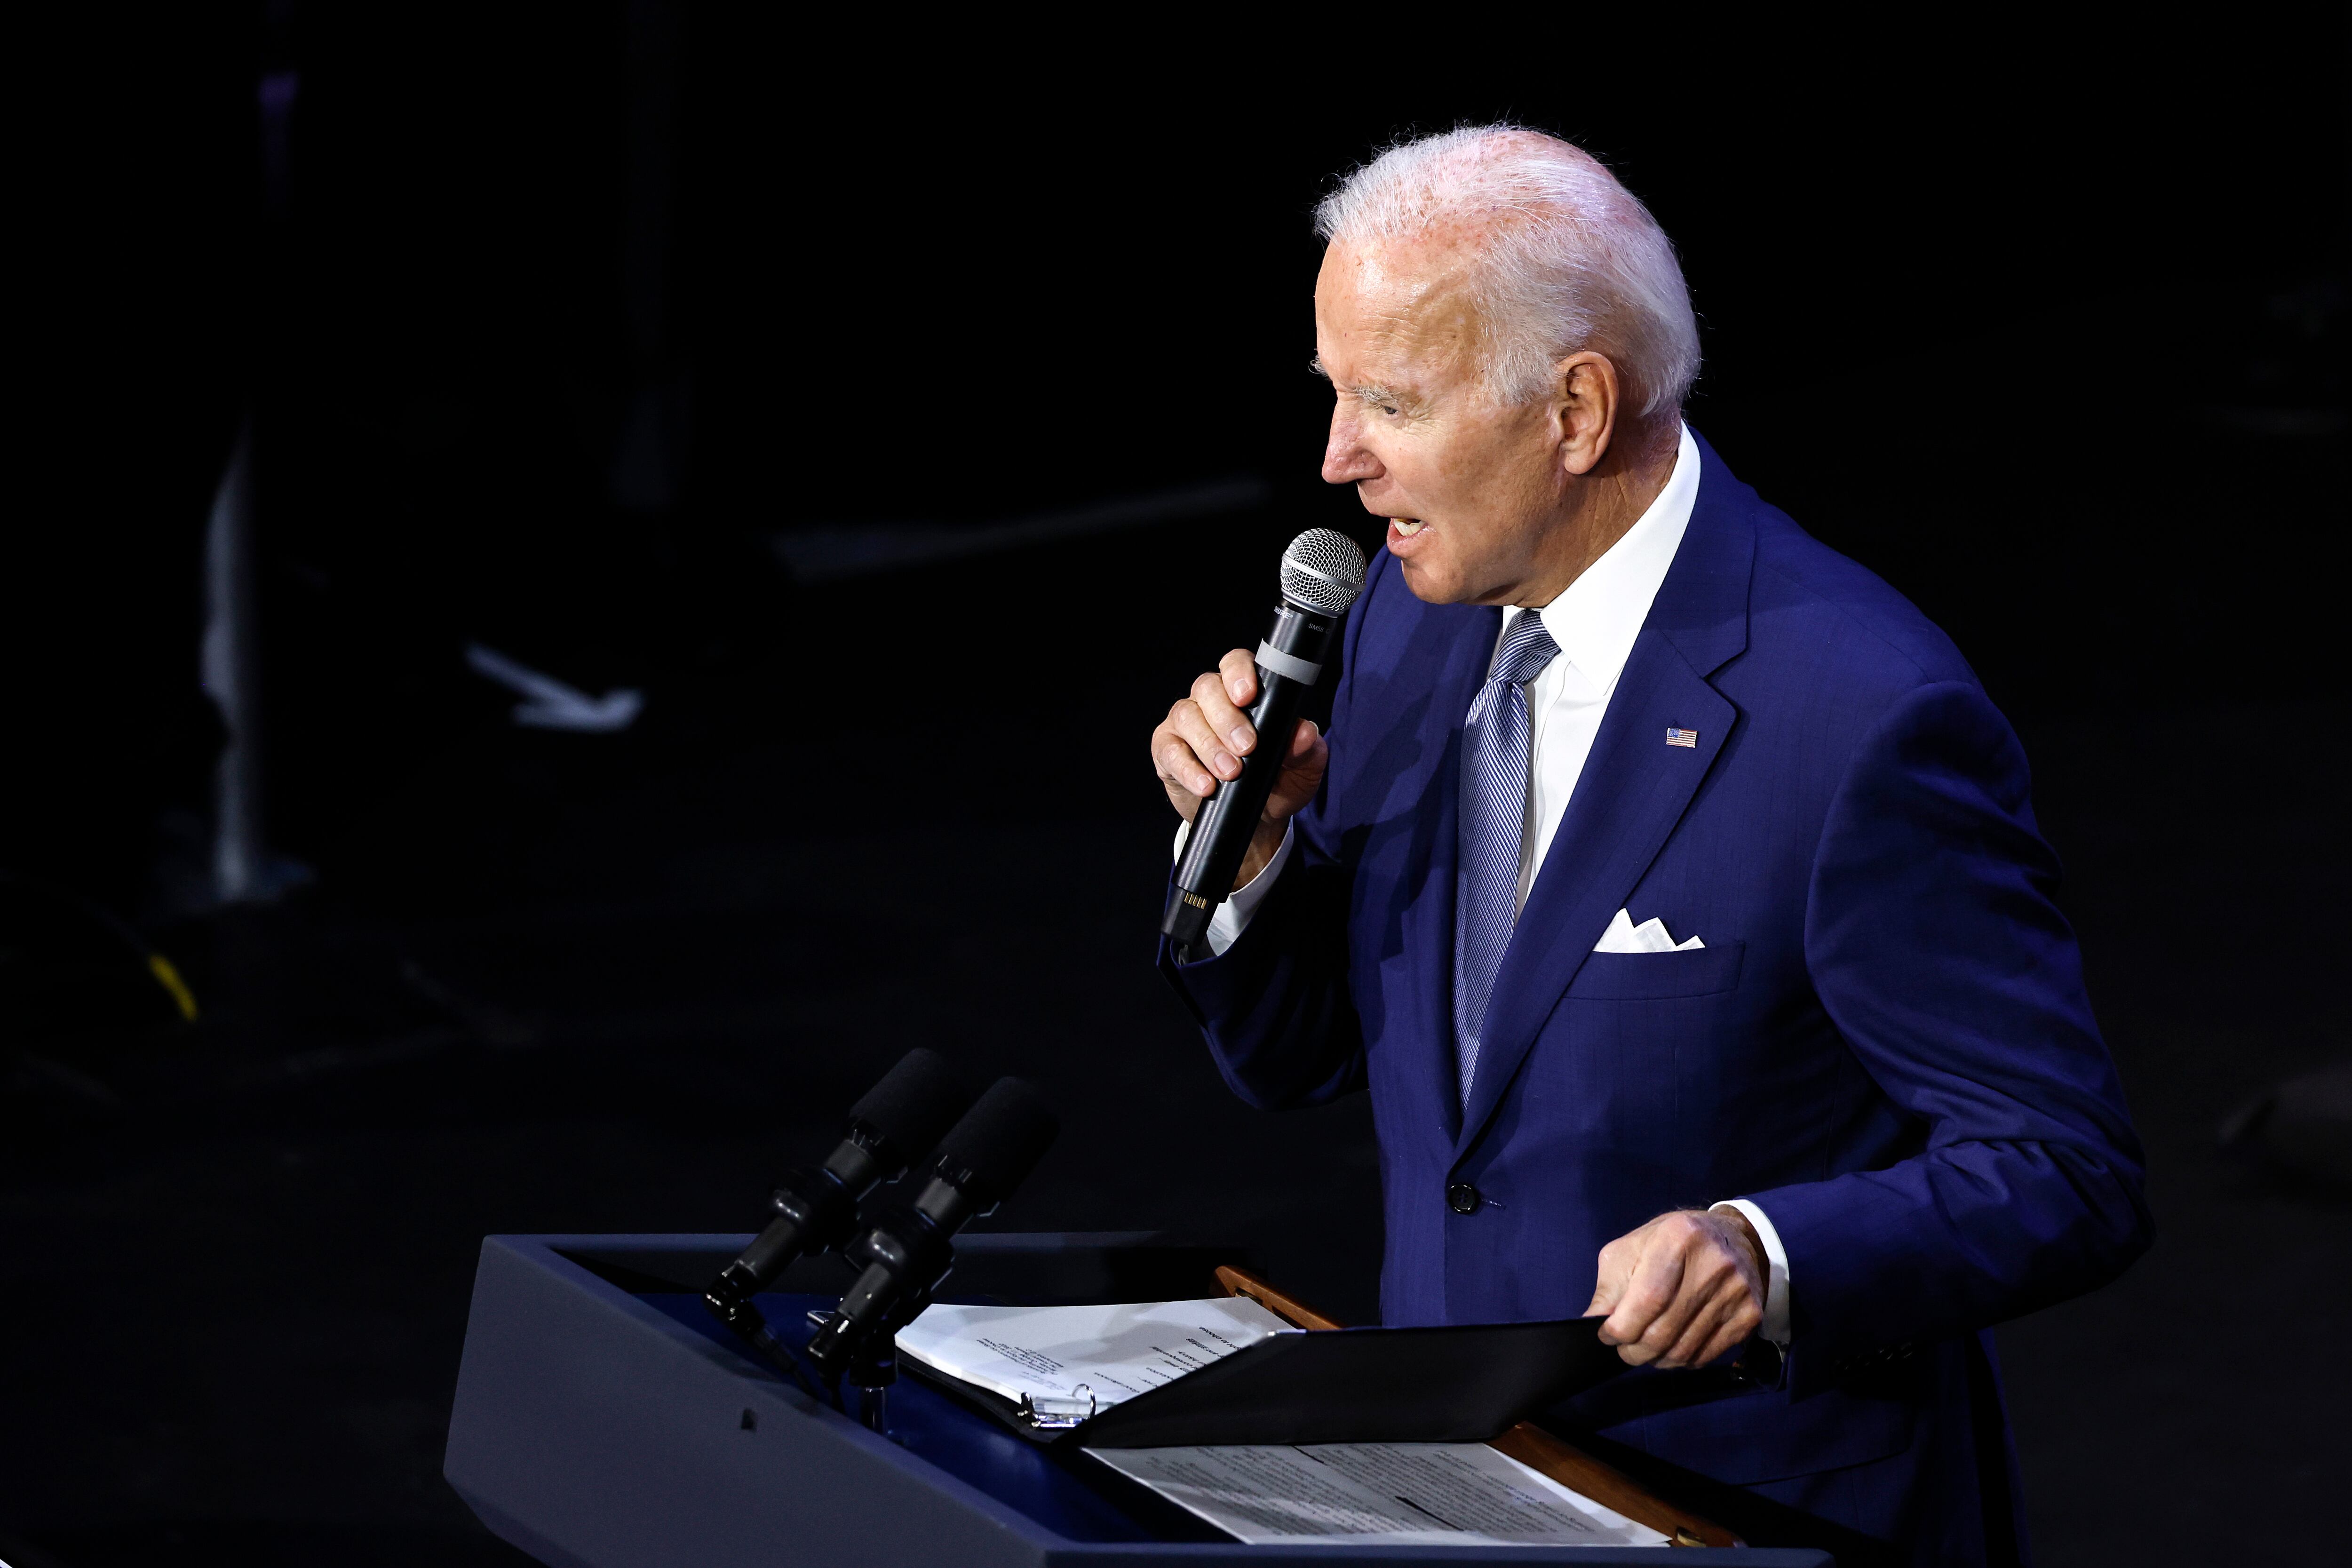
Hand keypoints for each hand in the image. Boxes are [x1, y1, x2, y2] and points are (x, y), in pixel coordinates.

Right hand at [1151, 648, 1328, 890]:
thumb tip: (1303, 733)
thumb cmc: (1279, 782)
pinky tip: (1206, 786)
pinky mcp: (1167, 751)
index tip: (1248, 695)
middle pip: (1207, 688)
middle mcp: (1211, 700)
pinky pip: (1169, 750)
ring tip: (1230, 772)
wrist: (1257, 820)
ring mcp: (1186, 724)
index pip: (1236, 664)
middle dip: (1227, 718)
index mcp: (1244, 692)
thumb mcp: (1302, 768)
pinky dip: (1188, 768)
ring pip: (1186, 716)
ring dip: (1209, 745)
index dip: (1239, 673)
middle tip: (1246, 747)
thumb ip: (1306, 748)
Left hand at [1587, 1207, 1765, 1368]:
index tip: (1607, 1336)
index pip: (1648, 1299)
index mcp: (1678, 1238)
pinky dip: (1683, 1360)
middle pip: (1665, 1329)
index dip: (1622, 1327)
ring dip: (1657, 1359)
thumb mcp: (1633, 1249)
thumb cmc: (1672, 1242)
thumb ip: (1610, 1286)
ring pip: (1685, 1349)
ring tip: (1645, 1351)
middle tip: (1624, 1351)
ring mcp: (1736, 1292)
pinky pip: (1707, 1354)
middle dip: (1635, 1349)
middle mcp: (1714, 1264)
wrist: (1732, 1236)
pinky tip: (1672, 1350)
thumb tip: (1593, 1323)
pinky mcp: (1750, 1314)